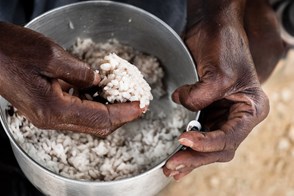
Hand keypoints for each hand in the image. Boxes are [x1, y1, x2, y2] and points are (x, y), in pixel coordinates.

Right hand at [0, 22, 143, 136]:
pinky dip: (94, 106)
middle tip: (137, 103)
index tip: (141, 105)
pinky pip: (78, 113)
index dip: (125, 113)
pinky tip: (102, 93)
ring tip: (124, 98)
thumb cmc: (12, 52)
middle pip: (97, 126)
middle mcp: (52, 119)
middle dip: (121, 116)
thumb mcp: (52, 56)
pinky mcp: (47, 110)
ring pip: (89, 122)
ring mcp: (48, 117)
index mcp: (54, 109)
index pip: (101, 118)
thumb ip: (81, 72)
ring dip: (109, 111)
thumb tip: (99, 82)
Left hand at [163, 0, 283, 179]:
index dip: (207, 143)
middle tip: (173, 165)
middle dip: (196, 157)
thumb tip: (182, 105)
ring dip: (191, 157)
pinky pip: (199, 134)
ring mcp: (222, 114)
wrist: (212, 28)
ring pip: (209, 146)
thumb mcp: (218, 73)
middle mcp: (239, 116)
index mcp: (251, 108)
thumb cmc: (223, 45)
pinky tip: (178, 157)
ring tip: (172, 169)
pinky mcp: (207, 111)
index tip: (184, 140)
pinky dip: (189, 147)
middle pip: (219, 147)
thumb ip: (200, 97)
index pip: (230, 136)